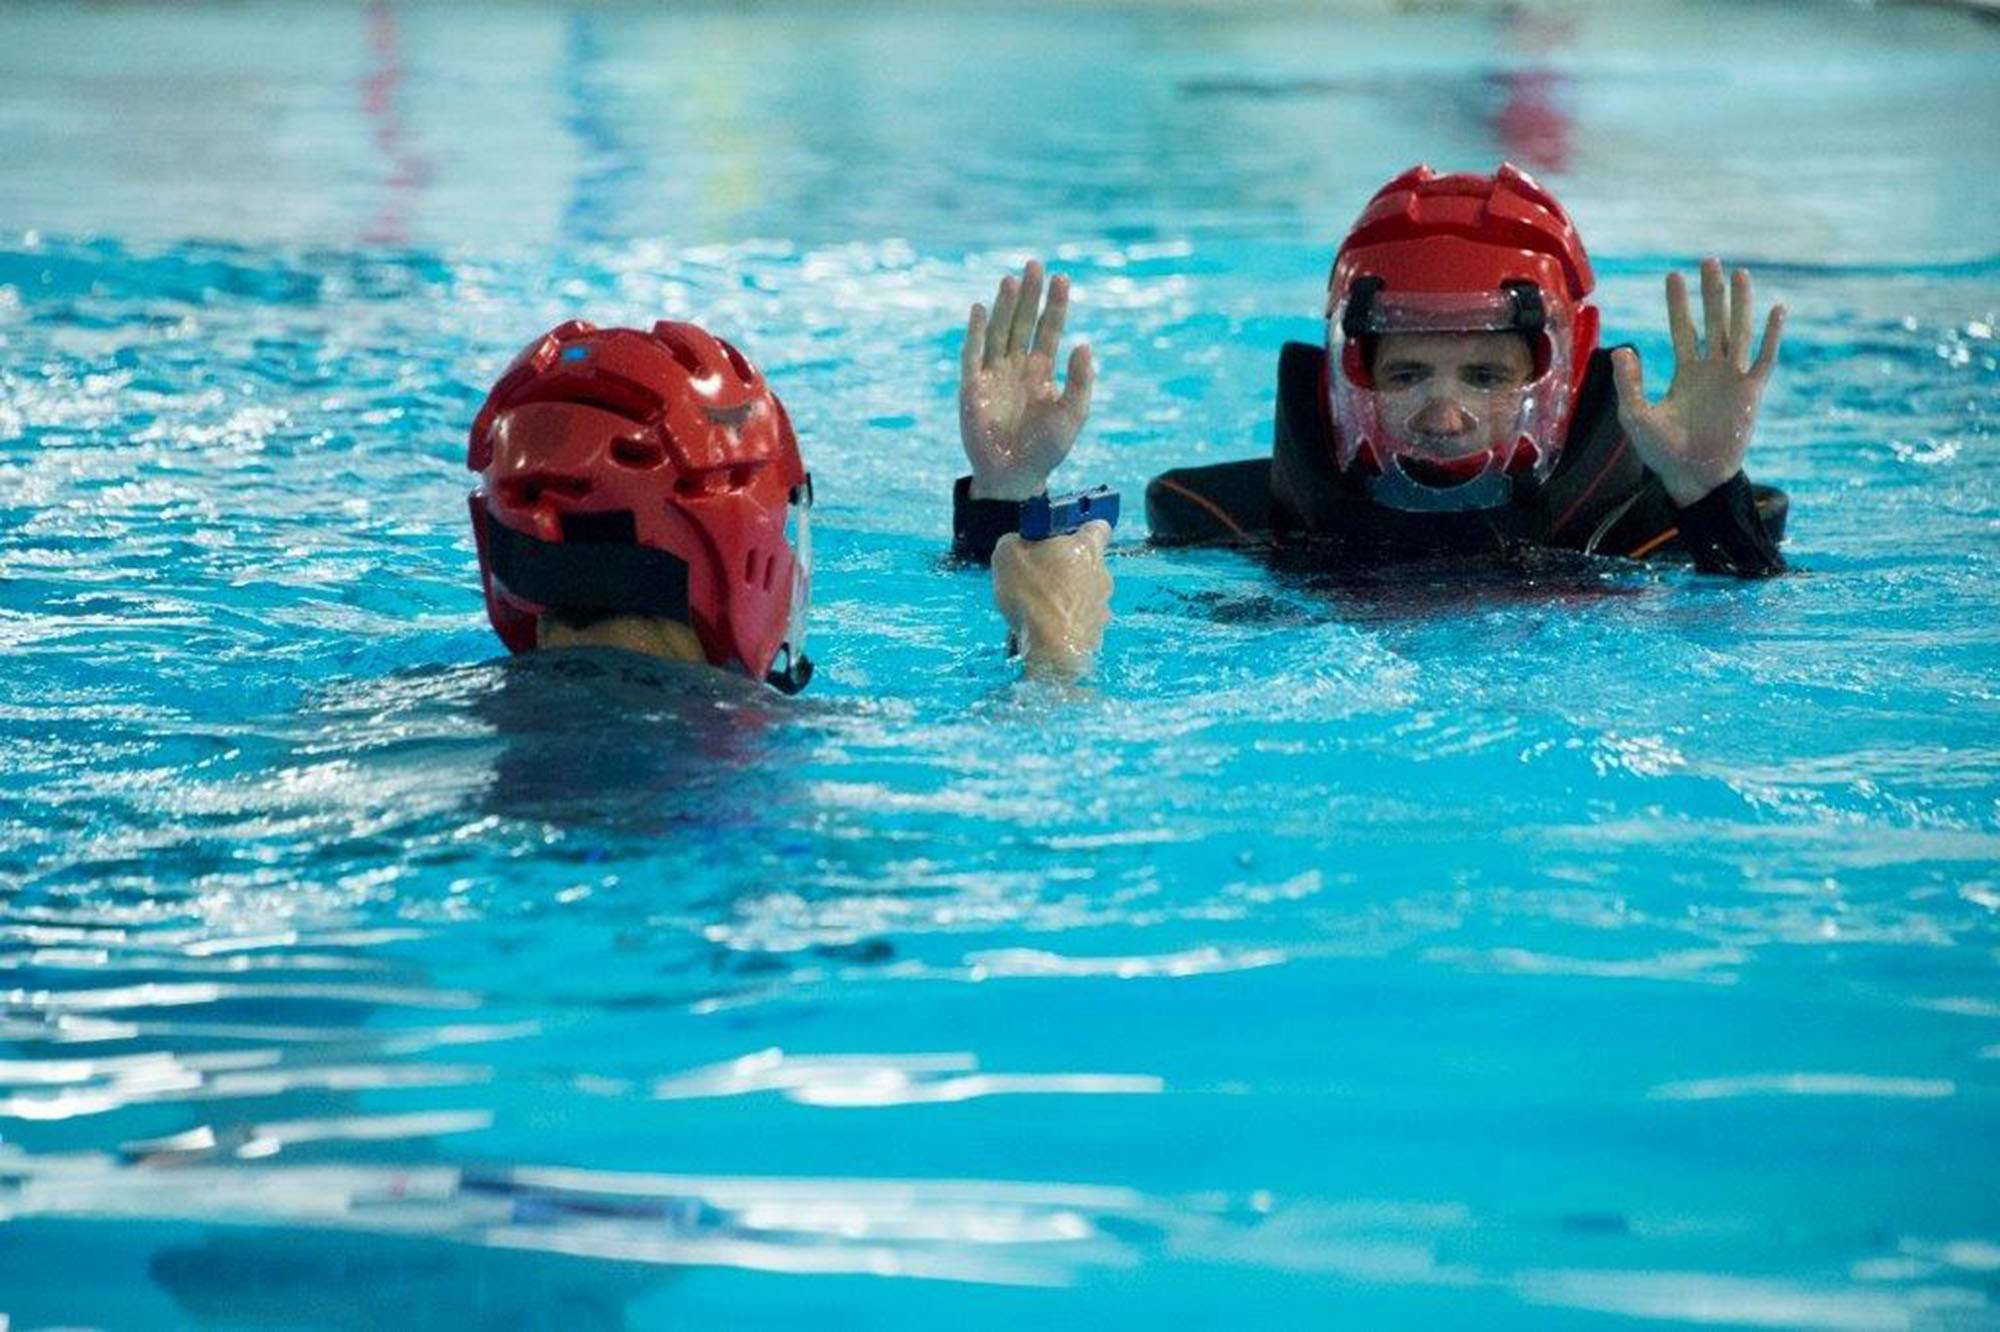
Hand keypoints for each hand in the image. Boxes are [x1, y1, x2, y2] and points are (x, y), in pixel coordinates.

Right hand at [960, 259, 1094, 501]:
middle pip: (1023, 322)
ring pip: (999, 332)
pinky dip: (976, 332)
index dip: (1055, 305)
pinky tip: (981, 309)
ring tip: (1011, 279)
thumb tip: (1083, 344)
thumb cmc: (1047, 449)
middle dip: (1029, 295)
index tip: (1062, 278)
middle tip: (1035, 264)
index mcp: (1042, 372)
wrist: (1015, 477)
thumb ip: (1080, 381)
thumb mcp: (1073, 414)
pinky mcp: (972, 387)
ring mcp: (993, 375)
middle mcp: (1017, 368)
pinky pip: (973, 354)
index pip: (1049, 330)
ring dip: (1004, 306)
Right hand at [992, 520, 1111, 679]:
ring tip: (1040, 609)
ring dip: (1067, 597)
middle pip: (1087, 563)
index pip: (1098, 526)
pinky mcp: (1099, 632)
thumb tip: (1021, 544)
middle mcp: (1103, 573)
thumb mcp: (1007, 553)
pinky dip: (1067, 622)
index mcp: (1087, 547)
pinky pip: (1082, 620)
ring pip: (1085, 594)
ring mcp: (1103, 605)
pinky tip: (1047, 629)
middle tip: (1040, 577)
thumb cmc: (1032, 592)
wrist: (1050, 648)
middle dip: (1067, 568)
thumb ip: (1017, 542)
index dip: (1082, 528)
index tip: (1064, 537)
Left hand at [1612, 257, 1784, 506]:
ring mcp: (1733, 379)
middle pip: (1713, 322)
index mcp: (1686, 373)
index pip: (1682, 330)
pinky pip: (1764, 359)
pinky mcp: (1751, 393)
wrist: (1691, 477)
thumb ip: (1630, 382)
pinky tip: (1776, 309)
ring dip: (1740, 304)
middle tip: (1707, 260)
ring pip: (1739, 332)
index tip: (1673, 275)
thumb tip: (1623, 348)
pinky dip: (1771, 335)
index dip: (1678, 304)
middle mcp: (1711, 371)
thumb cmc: (1661, 452)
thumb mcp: (1636, 415)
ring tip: (1738, 274)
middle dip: (1710, 293)